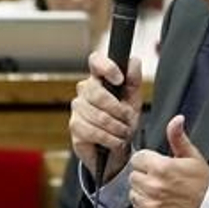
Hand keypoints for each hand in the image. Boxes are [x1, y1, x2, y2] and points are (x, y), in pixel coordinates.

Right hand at [69, 52, 141, 179]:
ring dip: (118, 129)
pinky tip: (115, 142)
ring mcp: (77, 108)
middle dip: (119, 111)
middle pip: (98, 94)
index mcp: (100, 78)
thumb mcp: (133, 99)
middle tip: (128, 120)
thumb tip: (133, 61)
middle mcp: (85, 90)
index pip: (96, 62)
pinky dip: (110, 140)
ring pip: (99, 117)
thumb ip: (134, 80)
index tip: (119, 79)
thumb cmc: (123, 119)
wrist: (116, 147)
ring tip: (123, 133)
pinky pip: (94, 132)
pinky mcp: (74, 127)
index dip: (106, 67)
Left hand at [129, 117, 208, 207]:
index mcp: (161, 168)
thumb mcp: (192, 156)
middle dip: (144, 176)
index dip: (147, 160)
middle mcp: (153, 187)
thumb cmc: (203, 184)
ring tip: (160, 193)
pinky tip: (160, 205)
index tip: (155, 164)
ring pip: (133, 194)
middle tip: (160, 179)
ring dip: (143, 193)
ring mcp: (152, 205)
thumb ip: (178, 137)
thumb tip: (176, 120)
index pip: (137, 158)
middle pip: (133, 176)